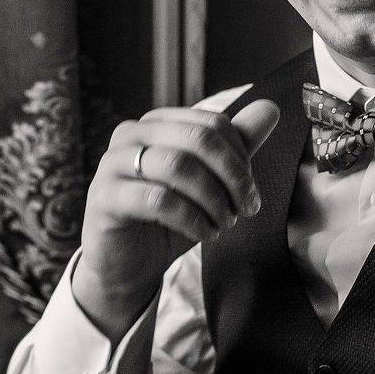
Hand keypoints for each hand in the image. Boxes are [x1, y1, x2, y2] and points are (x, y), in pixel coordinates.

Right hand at [71, 99, 279, 342]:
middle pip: (197, 138)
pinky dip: (191, 219)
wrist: (128, 266)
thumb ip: (236, 145)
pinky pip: (157, 199)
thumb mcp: (209, 182)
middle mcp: (130, 134)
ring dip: (213, 200)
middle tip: (246, 209)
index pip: (212, 124)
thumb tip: (270, 107)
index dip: (240, 159)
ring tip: (224, 224)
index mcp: (156, 123)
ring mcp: (112, 163)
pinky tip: (203, 234)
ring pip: (177, 165)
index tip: (250, 194)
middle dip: (232, 176)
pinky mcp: (104, 197)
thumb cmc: (168, 220)